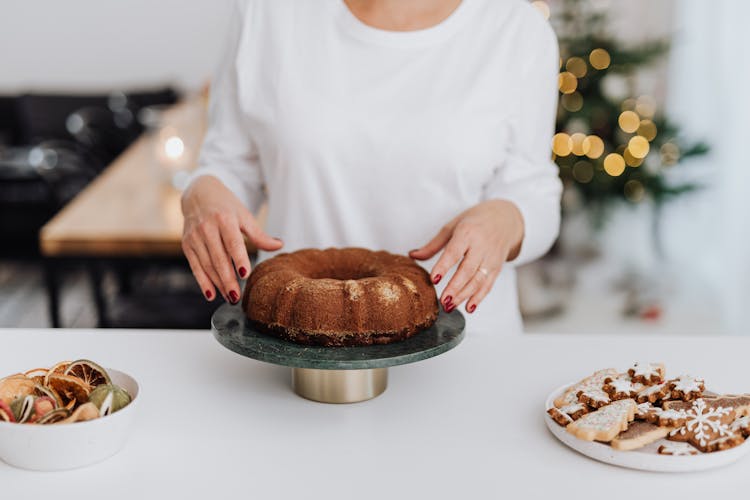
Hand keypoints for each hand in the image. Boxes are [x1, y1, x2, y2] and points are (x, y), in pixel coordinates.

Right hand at [181, 176, 282, 302]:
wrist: (198, 194)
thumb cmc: (226, 207)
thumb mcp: (244, 216)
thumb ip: (259, 235)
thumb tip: (279, 245)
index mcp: (224, 219)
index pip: (233, 242)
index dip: (238, 259)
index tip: (245, 274)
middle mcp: (207, 228)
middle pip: (219, 258)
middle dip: (228, 279)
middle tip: (238, 296)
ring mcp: (194, 237)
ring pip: (207, 265)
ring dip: (218, 284)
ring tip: (230, 298)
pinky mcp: (186, 245)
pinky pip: (195, 266)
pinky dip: (203, 282)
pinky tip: (211, 295)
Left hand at [409, 200, 523, 313]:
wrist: (505, 219)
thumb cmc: (474, 222)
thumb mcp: (452, 227)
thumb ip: (433, 245)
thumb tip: (412, 255)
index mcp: (467, 232)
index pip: (454, 252)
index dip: (444, 266)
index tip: (433, 279)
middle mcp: (481, 246)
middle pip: (467, 270)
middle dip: (455, 287)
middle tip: (443, 301)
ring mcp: (491, 258)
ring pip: (478, 280)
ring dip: (464, 295)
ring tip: (450, 306)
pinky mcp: (497, 267)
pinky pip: (488, 284)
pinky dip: (479, 298)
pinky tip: (469, 308)